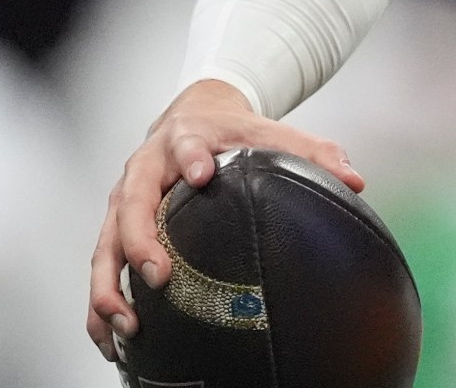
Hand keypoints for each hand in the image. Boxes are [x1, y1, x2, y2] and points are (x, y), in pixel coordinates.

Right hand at [86, 79, 363, 361]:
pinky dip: (100, 306)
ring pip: (104, 244)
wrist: (191, 114)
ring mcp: (122, 201)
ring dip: (110, 285)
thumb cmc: (232, 132)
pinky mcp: (113, 228)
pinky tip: (110, 340)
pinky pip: (101, 270)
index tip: (201, 174)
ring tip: (129, 323)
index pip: (186, 145)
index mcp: (185, 139)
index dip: (192, 157)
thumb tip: (354, 180)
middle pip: (131, 203)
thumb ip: (315, 153)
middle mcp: (145, 169)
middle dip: (141, 240)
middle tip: (160, 275)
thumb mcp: (272, 134)